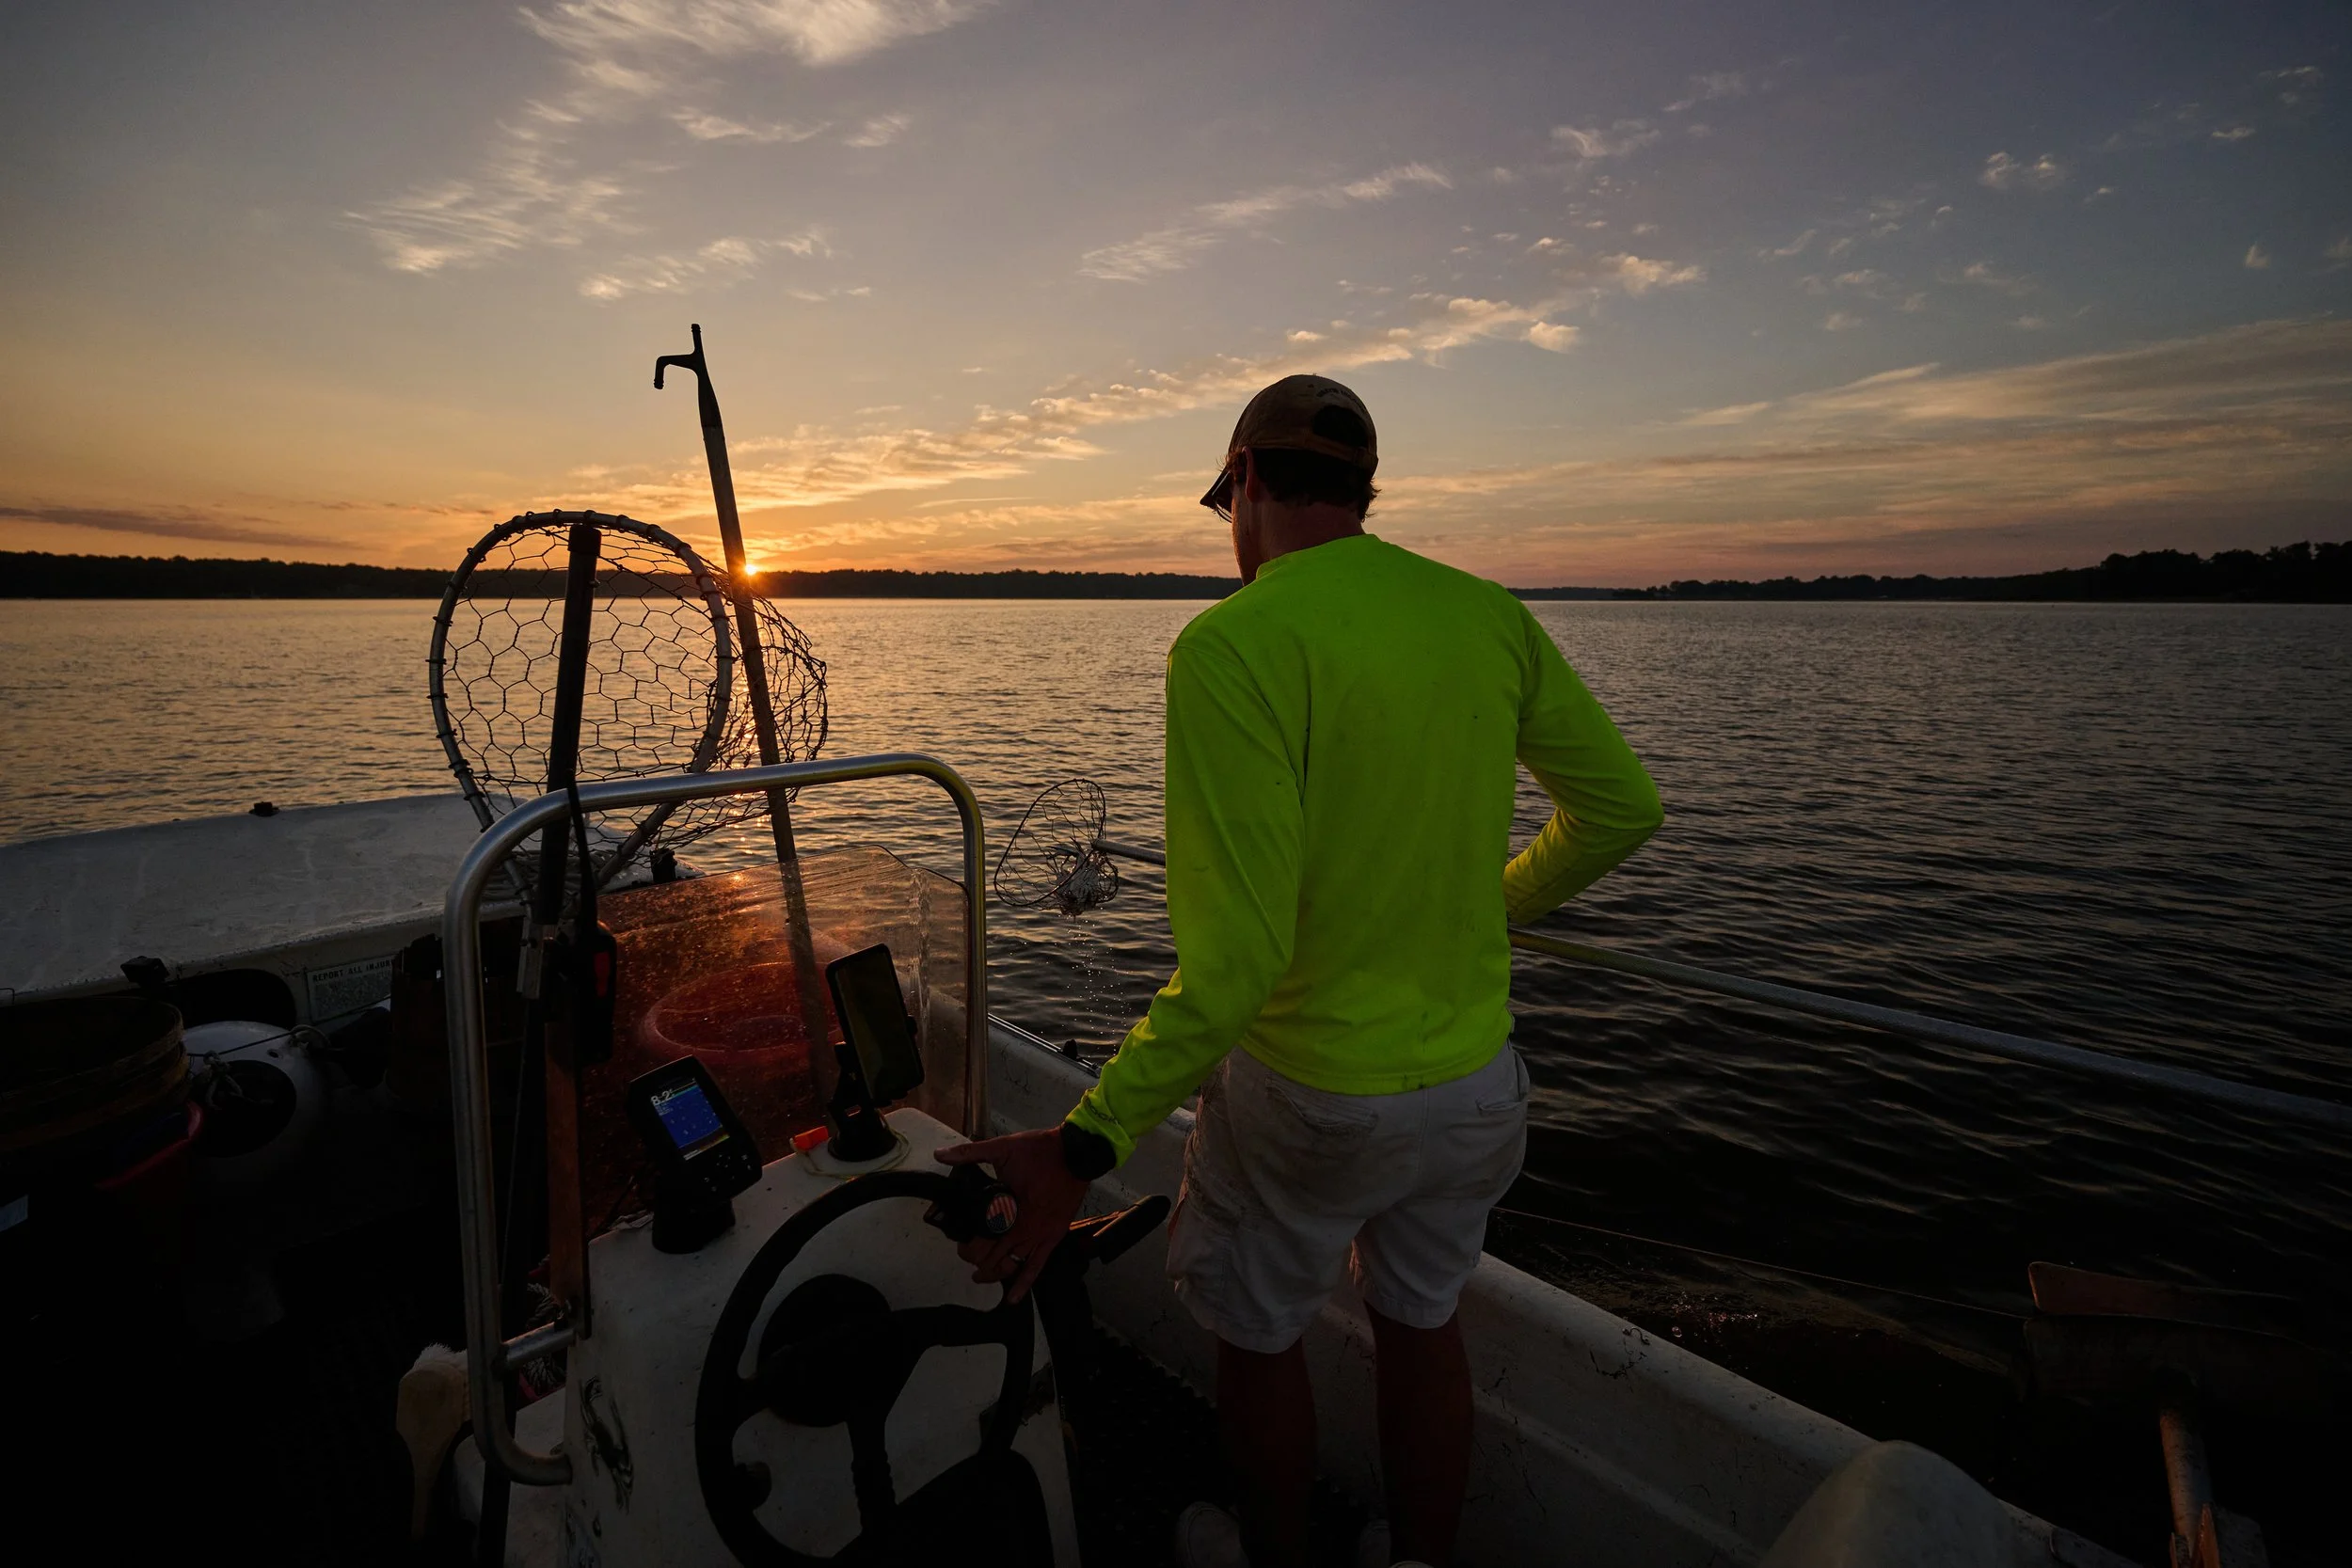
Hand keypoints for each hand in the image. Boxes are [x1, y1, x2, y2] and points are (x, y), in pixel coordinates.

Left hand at [933, 1128, 1089, 1302]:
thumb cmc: (1041, 1152)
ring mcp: (1039, 1237)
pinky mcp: (1053, 1238)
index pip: (981, 1239)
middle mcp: (1023, 1229)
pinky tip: (1012, 1299)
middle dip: (976, 1260)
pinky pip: (1036, 1267)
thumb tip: (940, 1154)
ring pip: (1011, 1266)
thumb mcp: (1003, 1147)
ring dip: (994, 1274)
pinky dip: (1023, 1284)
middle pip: (993, 1257)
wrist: (1076, 1155)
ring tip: (980, 1277)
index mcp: (1008, 1208)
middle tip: (966, 1254)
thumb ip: (970, 1152)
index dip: (966, 1246)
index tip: (959, 1242)